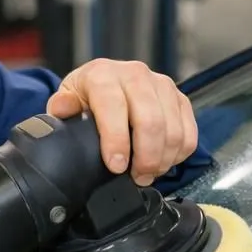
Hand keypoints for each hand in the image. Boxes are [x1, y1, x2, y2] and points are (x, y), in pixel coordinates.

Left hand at [47, 58, 198, 184]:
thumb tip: (62, 109)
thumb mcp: (67, 99)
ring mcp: (161, 85)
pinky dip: (178, 154)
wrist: (107, 84)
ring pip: (173, 129)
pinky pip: (188, 132)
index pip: (114, 105)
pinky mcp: (180, 99)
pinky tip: (162, 162)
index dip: (116, 140)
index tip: (116, 166)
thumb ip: (62, 107)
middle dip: (145, 157)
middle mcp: (135, 74)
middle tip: (137, 177)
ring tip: (147, 173)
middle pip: (151, 120)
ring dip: (162, 159)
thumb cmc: (87, 97)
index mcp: (103, 74)